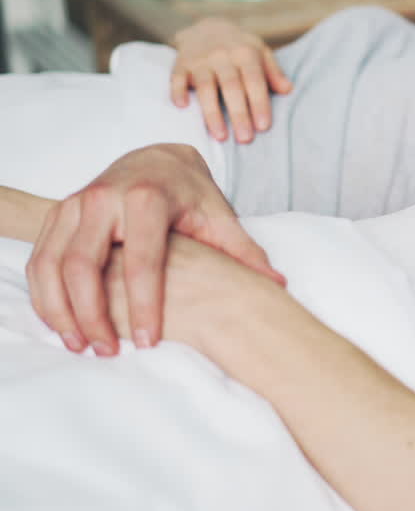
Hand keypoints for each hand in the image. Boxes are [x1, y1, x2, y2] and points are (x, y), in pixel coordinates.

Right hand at [26, 144, 283, 356]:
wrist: (158, 158)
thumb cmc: (192, 194)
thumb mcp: (220, 217)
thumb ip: (243, 252)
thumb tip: (276, 285)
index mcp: (149, 197)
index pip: (142, 260)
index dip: (145, 304)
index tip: (150, 341)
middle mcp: (105, 196)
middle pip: (85, 265)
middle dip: (93, 314)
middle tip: (107, 352)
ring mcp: (75, 203)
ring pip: (53, 264)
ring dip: (61, 310)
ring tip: (81, 345)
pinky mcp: (58, 213)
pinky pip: (40, 259)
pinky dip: (45, 296)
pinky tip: (64, 325)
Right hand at [170, 17, 292, 142]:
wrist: (207, 27)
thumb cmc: (240, 48)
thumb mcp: (261, 52)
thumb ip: (273, 72)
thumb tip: (288, 90)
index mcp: (245, 53)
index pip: (254, 81)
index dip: (259, 104)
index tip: (263, 127)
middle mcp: (222, 55)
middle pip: (231, 87)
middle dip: (239, 114)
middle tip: (245, 139)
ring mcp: (200, 60)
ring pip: (205, 87)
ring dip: (212, 113)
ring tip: (220, 137)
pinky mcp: (180, 64)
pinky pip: (176, 78)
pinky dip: (178, 92)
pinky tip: (183, 108)